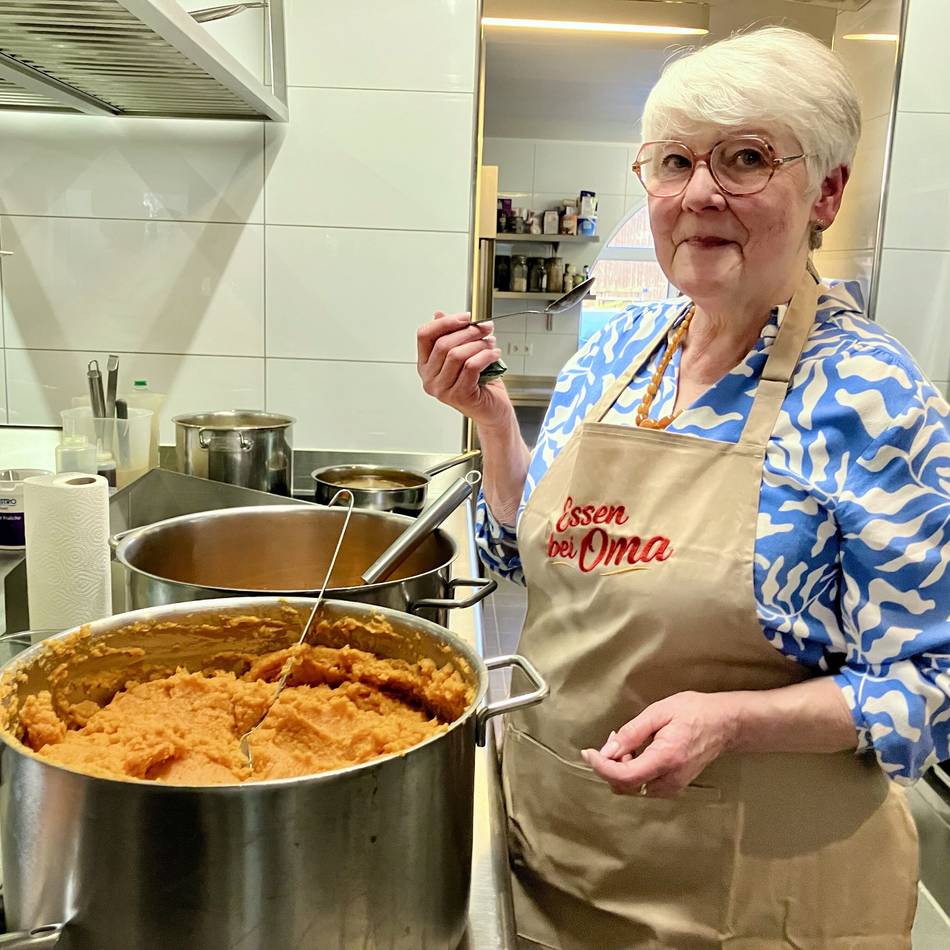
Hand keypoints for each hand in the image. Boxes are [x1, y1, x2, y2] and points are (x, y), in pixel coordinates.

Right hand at [417, 312, 510, 425]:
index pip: (424, 335)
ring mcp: (442, 389)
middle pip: (443, 344)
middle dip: (468, 331)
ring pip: (457, 355)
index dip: (445, 322)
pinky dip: (486, 356)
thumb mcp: (463, 354)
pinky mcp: (459, 395)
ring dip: (478, 344)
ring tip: (491, 343)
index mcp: (426, 365)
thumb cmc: (479, 383)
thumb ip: (450, 336)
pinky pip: (471, 366)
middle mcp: (429, 378)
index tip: (466, 317)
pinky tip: (494, 354)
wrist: (493, 410)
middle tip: (485, 328)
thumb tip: (439, 315)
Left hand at [581, 691, 739, 797]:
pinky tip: (636, 751)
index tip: (588, 753)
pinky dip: (632, 771)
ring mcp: (674, 786)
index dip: (601, 767)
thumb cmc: (694, 711)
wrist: (725, 724)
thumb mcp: (659, 712)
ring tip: (626, 742)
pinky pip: (644, 785)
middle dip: (610, 764)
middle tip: (613, 738)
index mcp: (666, 759)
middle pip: (625, 786)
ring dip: (621, 768)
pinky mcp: (675, 786)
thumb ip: (632, 733)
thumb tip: (608, 750)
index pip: (625, 776)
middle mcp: (670, 779)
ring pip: (633, 788)